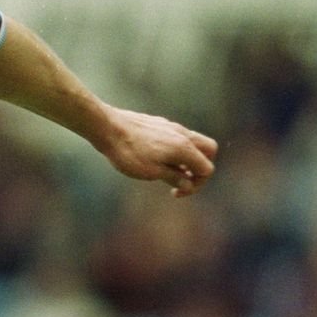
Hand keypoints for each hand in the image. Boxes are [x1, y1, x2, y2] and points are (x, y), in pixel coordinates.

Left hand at [96, 109, 217, 196]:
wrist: (107, 127)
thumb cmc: (128, 152)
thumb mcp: (152, 172)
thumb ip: (174, 177)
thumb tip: (188, 185)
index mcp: (184, 147)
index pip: (206, 168)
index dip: (197, 185)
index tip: (176, 192)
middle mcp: (183, 134)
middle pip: (209, 150)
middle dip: (200, 168)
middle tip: (182, 179)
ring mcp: (172, 127)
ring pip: (193, 142)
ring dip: (188, 159)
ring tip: (167, 171)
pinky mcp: (160, 124)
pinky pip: (178, 137)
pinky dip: (176, 150)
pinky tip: (156, 158)